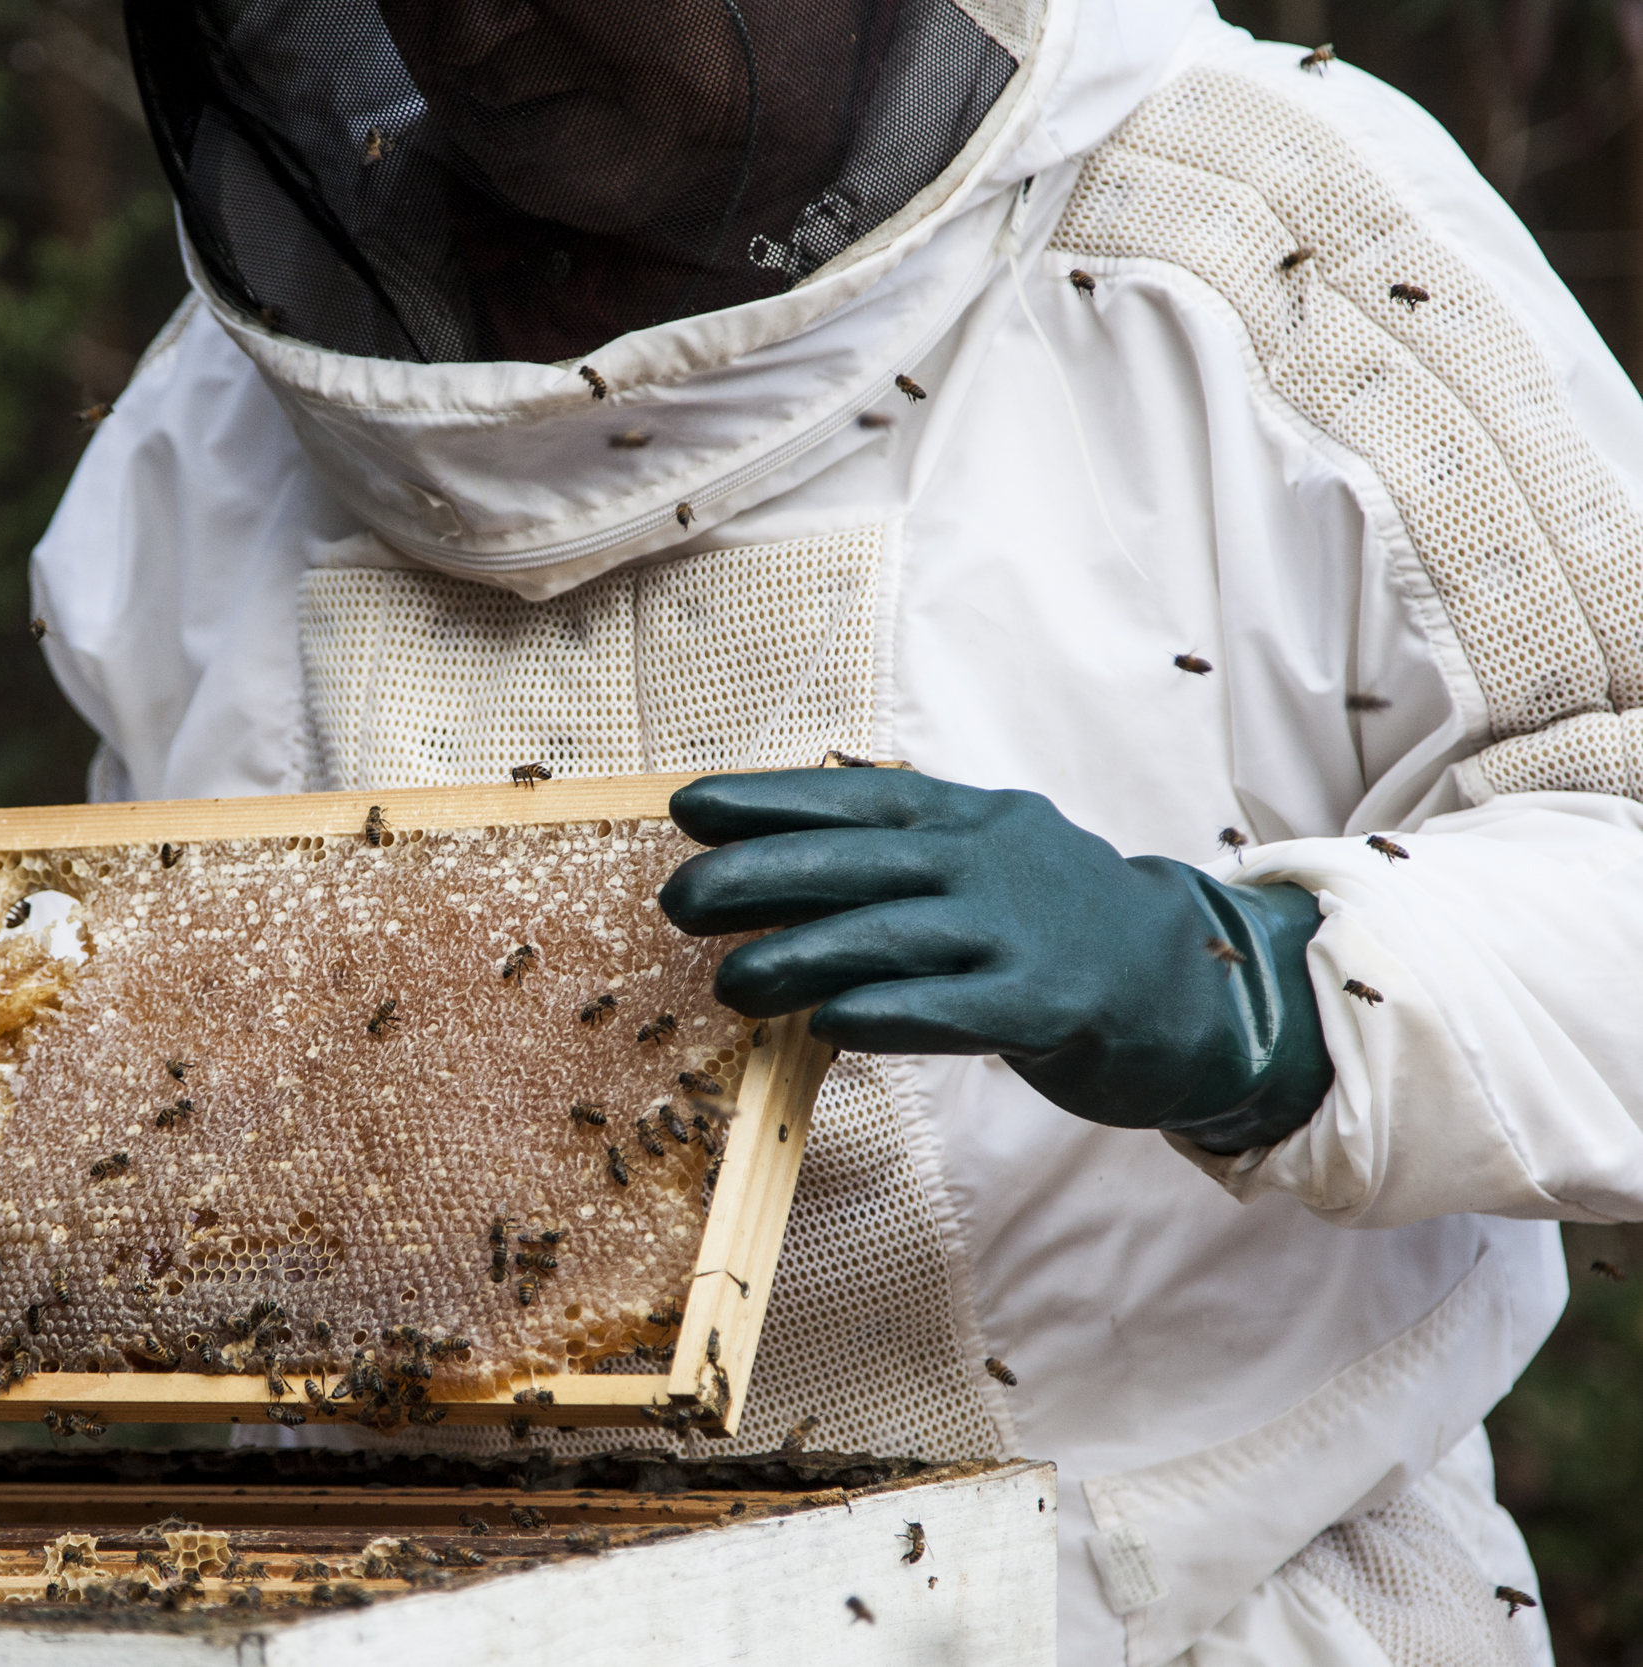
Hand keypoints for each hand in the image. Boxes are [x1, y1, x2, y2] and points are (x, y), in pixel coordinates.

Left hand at [657, 769, 1331, 1152]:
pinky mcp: (1053, 1004)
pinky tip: (829, 1025)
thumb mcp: (988, 870)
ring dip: (801, 956)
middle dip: (759, 875)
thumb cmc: (1063, 930)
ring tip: (728, 982)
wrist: (1204, 984)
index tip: (688, 808)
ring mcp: (1026, 931)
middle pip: (860, 859)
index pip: (859, 795)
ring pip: (894, 935)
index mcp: (973, 820)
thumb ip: (902, 869)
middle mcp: (994, 861)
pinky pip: (956, 1007)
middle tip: (678, 898)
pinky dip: (889, 1012)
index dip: (770, 801)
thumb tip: (774, 876)